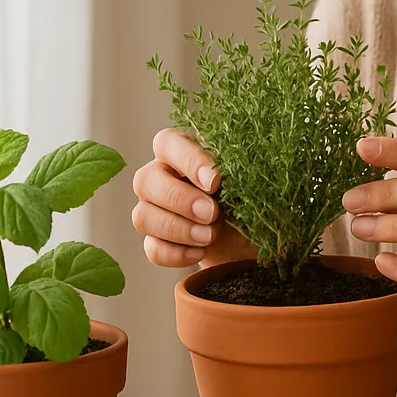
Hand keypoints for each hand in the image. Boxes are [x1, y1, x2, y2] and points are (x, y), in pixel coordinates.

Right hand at [130, 128, 253, 267]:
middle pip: (145, 180)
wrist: (254, 235)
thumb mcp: (250, 179)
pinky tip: (200, 252)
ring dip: (177, 229)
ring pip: (142, 216)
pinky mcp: (157, 240)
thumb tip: (224, 176)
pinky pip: (151, 248)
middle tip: (211, 213)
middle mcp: (162, 176)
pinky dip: (175, 253)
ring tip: (209, 237)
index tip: (215, 181)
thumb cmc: (252, 195)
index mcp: (183, 151)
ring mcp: (154, 208)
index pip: (167, 143)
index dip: (188, 161)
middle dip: (180, 199)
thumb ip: (236, 170)